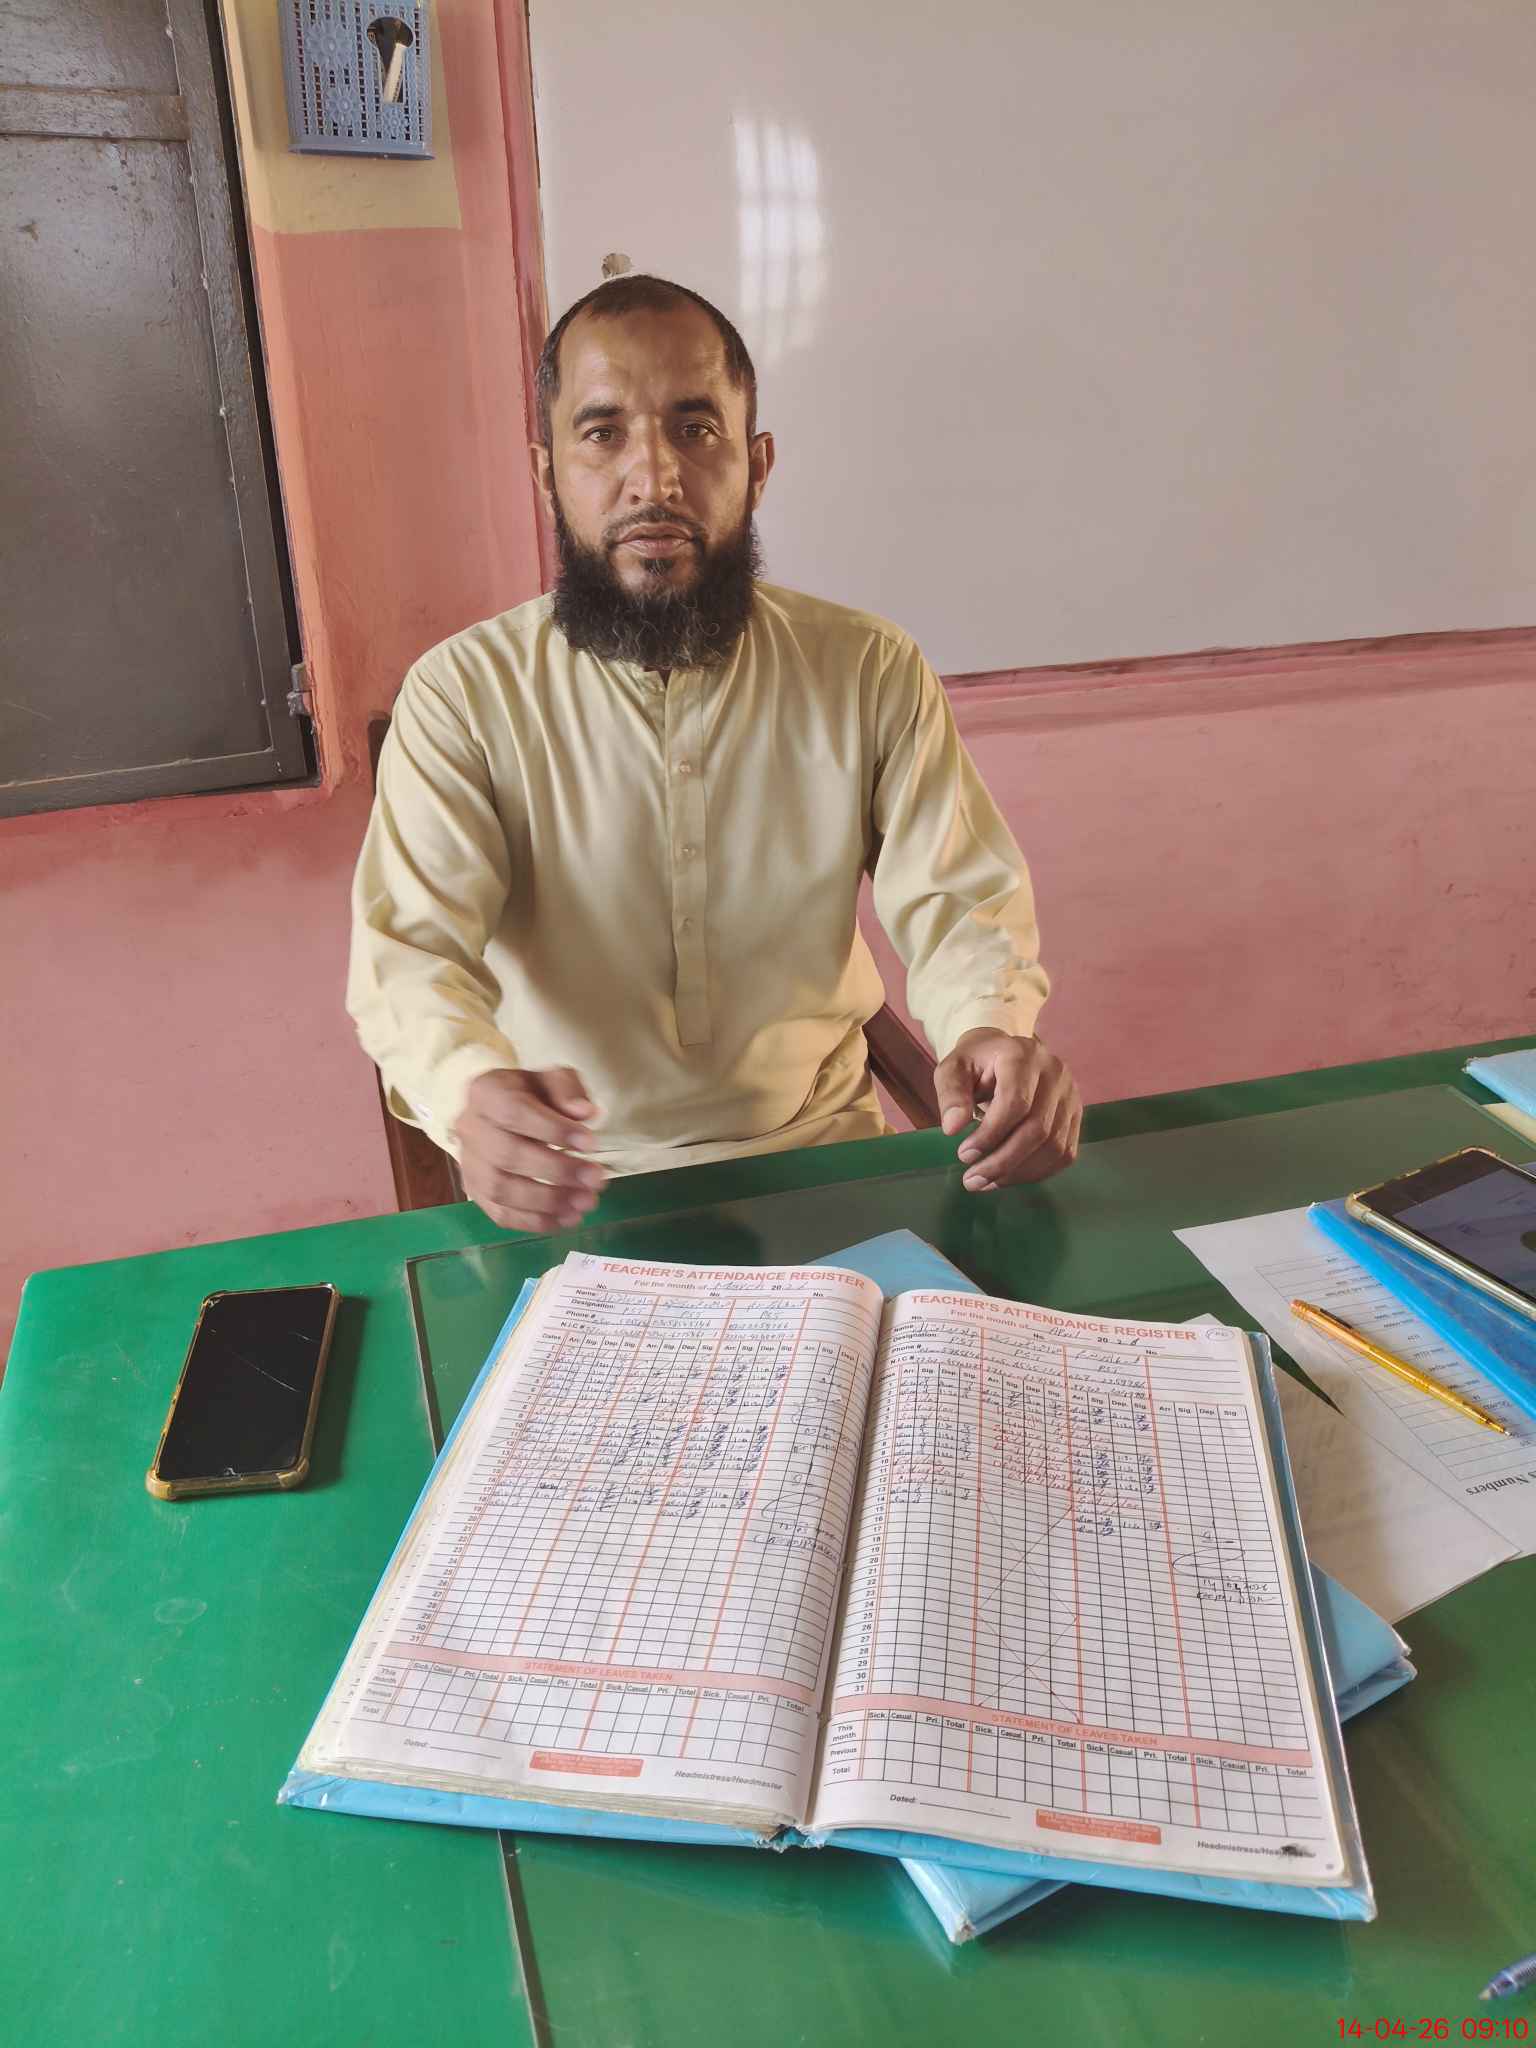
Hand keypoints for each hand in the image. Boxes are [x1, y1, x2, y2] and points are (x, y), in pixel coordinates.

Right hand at [453, 1068, 607, 1231]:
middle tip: (595, 1179)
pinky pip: (500, 1214)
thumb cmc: (532, 1094)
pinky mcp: (476, 1193)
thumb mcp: (553, 1079)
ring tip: (586, 1202)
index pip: (514, 1112)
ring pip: (501, 1190)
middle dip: (556, 1171)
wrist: (502, 1113)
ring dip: (548, 1201)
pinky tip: (567, 1219)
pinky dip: (535, 1221)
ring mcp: (469, 1164)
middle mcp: (470, 1129)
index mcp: (486, 1093)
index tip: (590, 1143)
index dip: (552, 1130)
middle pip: (507, 1155)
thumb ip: (568, 1090)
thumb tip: (585, 1113)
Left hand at [933, 1030, 1081, 1191]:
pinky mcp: (1076, 1116)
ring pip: (1054, 1147)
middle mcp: (1056, 1073)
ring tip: (986, 1181)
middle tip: (972, 1179)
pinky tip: (1007, 1177)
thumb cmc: (976, 1063)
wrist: (1003, 1053)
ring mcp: (1071, 1096)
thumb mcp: (952, 1069)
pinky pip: (1064, 1154)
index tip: (964, 1155)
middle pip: (1038, 1129)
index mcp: (1023, 1055)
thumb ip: (951, 1094)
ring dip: (1018, 1172)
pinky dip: (1036, 1172)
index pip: (1016, 1102)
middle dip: (1003, 1161)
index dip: (990, 1135)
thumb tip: (952, 1128)